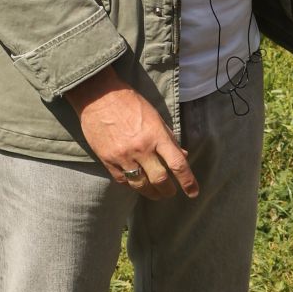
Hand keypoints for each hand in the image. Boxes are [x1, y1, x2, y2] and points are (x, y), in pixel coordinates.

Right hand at [64, 66, 197, 199]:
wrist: (99, 97)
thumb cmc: (131, 103)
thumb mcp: (155, 117)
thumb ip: (169, 138)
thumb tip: (183, 155)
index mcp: (156, 135)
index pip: (177, 164)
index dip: (188, 181)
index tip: (193, 192)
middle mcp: (141, 148)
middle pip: (159, 179)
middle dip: (168, 191)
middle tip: (171, 193)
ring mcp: (123, 156)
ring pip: (140, 185)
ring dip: (151, 193)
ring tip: (156, 194)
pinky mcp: (107, 160)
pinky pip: (123, 180)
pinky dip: (132, 185)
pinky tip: (137, 184)